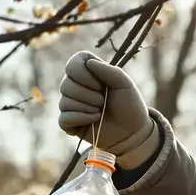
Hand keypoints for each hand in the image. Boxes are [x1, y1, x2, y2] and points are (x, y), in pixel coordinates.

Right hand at [57, 51, 158, 169]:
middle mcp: (76, 86)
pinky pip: (64, 118)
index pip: (73, 64)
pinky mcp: (69, 122)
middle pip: (66, 84)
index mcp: (88, 73)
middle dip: (89, 95)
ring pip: (64, 102)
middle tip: (103, 101)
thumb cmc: (129, 105)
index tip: (100, 84)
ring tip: (100, 112)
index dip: (83, 73)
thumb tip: (89, 63)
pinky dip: (81, 119)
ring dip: (87, 108)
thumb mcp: (124, 83)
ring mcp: (70, 105)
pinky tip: (94, 120)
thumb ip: (107, 70)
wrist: (132, 131)